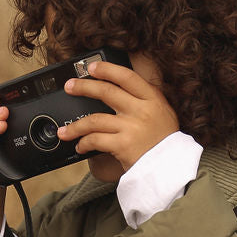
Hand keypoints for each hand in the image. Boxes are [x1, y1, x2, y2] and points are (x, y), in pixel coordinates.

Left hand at [58, 59, 178, 174]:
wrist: (172, 169)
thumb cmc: (165, 143)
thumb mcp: (163, 113)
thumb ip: (145, 100)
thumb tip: (119, 87)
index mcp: (153, 99)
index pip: (127, 77)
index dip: (107, 69)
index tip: (91, 67)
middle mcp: (142, 111)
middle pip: (107, 92)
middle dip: (83, 87)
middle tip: (70, 86)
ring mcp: (131, 128)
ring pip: (95, 119)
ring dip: (76, 125)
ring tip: (65, 131)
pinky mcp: (123, 145)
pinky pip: (95, 140)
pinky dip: (84, 143)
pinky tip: (80, 146)